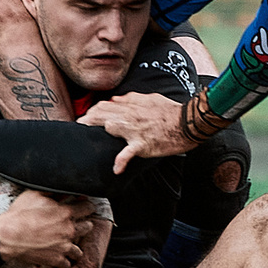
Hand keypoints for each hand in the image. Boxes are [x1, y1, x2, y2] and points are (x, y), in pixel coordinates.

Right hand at [0, 188, 102, 267]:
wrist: (6, 236)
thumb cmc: (18, 215)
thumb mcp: (35, 195)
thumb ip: (53, 191)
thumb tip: (63, 188)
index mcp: (66, 213)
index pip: (88, 208)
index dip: (87, 206)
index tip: (85, 207)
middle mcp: (69, 230)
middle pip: (88, 227)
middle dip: (84, 224)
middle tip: (79, 223)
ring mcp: (63, 247)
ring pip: (80, 249)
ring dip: (76, 245)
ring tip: (70, 242)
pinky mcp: (55, 259)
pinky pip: (67, 263)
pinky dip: (64, 261)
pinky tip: (60, 257)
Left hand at [82, 91, 197, 172]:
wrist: (188, 123)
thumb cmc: (171, 111)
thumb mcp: (150, 98)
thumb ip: (131, 98)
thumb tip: (116, 99)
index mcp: (132, 105)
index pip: (104, 105)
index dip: (92, 111)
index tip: (86, 117)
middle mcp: (130, 116)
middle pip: (102, 114)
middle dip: (87, 120)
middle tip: (79, 126)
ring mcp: (135, 130)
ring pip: (110, 127)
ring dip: (98, 133)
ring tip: (85, 143)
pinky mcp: (143, 145)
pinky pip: (128, 153)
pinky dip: (121, 162)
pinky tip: (116, 169)